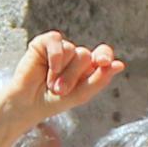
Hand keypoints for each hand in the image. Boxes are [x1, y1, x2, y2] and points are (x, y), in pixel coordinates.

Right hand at [4, 33, 122, 130]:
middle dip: (74, 76)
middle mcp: (75, 56)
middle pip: (86, 56)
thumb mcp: (81, 94)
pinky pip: (57, 41)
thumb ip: (100, 79)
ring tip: (51, 84)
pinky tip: (49, 69)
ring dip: (62, 72)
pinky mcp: (44, 43)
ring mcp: (60, 49)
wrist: (28, 105)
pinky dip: (55, 57)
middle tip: (60, 90)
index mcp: (87, 68)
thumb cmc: (53, 101)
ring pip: (72, 50)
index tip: (103, 63)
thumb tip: (119, 65)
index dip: (104, 55)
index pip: (103, 54)